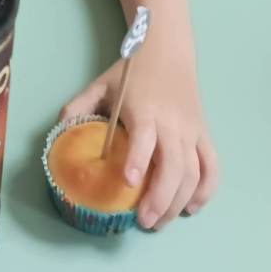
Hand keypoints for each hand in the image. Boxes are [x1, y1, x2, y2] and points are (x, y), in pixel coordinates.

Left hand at [60, 51, 217, 230]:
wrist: (167, 49)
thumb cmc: (132, 70)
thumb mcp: (100, 84)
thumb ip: (78, 107)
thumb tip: (58, 133)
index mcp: (144, 110)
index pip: (144, 138)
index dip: (137, 160)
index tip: (128, 182)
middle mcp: (172, 123)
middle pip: (174, 165)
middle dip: (161, 197)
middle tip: (144, 222)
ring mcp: (191, 130)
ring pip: (194, 172)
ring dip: (179, 201)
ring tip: (160, 222)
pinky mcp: (204, 133)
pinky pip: (212, 166)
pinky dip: (206, 190)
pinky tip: (191, 207)